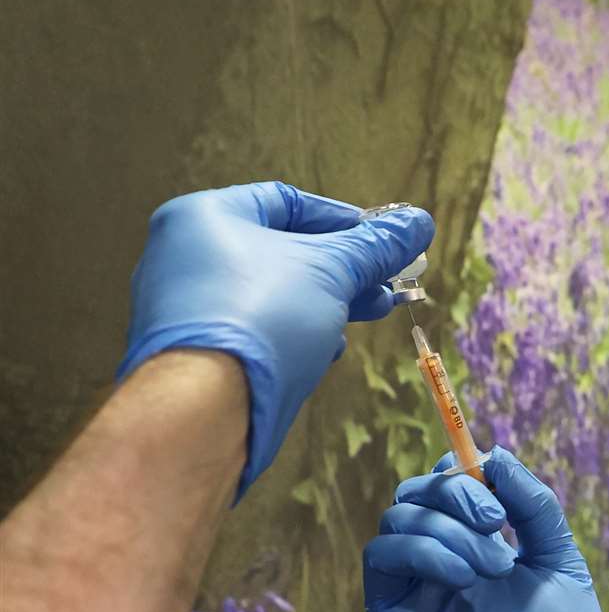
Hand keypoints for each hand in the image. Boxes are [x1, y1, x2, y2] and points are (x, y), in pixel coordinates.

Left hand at [118, 182, 433, 493]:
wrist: (205, 409)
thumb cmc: (262, 318)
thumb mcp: (333, 272)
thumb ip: (376, 246)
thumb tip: (419, 223)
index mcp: (205, 217)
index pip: (287, 202)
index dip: (343, 219)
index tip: (383, 240)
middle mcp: (186, 256)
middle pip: (283, 250)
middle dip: (344, 267)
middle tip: (387, 281)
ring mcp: (188, 307)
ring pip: (273, 292)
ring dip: (328, 301)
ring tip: (371, 312)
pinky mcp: (198, 351)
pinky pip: (256, 328)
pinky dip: (296, 331)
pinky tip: (328, 348)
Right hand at [363, 447, 608, 611]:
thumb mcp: (559, 561)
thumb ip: (534, 507)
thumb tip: (497, 456)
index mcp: (477, 545)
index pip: (444, 487)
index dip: (459, 471)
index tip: (489, 478)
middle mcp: (440, 562)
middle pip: (415, 496)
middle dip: (456, 495)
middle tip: (498, 523)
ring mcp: (416, 590)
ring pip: (398, 521)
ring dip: (446, 529)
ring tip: (493, 566)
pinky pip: (381, 561)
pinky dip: (420, 551)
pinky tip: (462, 578)